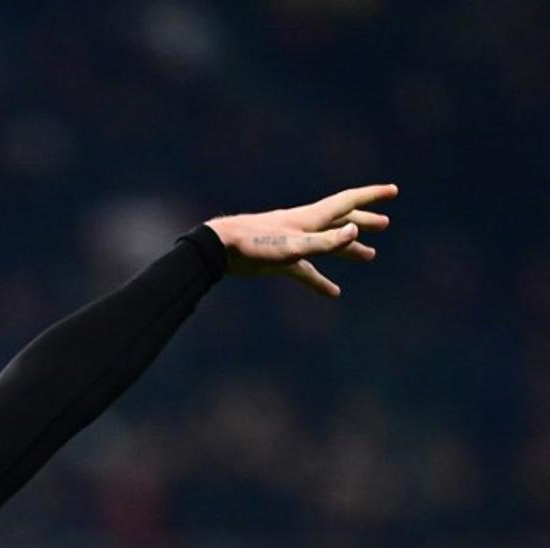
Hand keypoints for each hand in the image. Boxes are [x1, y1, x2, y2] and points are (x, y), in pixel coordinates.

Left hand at [205, 183, 398, 296]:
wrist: (219, 249)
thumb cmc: (256, 245)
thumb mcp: (294, 246)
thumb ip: (324, 241)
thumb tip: (355, 231)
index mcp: (311, 218)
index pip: (347, 203)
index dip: (371, 196)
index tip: (393, 190)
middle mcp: (304, 227)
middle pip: (340, 221)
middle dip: (363, 221)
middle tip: (385, 223)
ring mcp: (292, 243)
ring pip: (327, 245)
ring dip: (348, 248)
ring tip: (369, 256)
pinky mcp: (280, 260)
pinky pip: (307, 271)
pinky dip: (320, 280)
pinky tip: (333, 293)